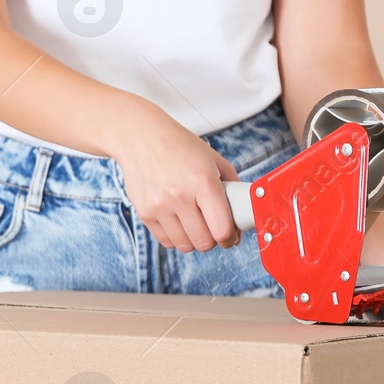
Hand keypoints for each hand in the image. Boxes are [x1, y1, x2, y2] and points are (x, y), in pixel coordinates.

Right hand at [109, 102, 239, 252]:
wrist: (141, 137)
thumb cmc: (179, 146)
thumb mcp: (213, 158)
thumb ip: (231, 184)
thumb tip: (242, 211)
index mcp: (203, 182)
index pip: (222, 229)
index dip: (231, 238)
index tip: (231, 237)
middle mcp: (180, 196)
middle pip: (204, 243)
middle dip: (213, 241)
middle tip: (213, 231)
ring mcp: (159, 206)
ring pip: (185, 246)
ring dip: (194, 241)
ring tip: (195, 227)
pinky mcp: (144, 212)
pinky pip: (165, 241)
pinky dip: (176, 238)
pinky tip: (179, 224)